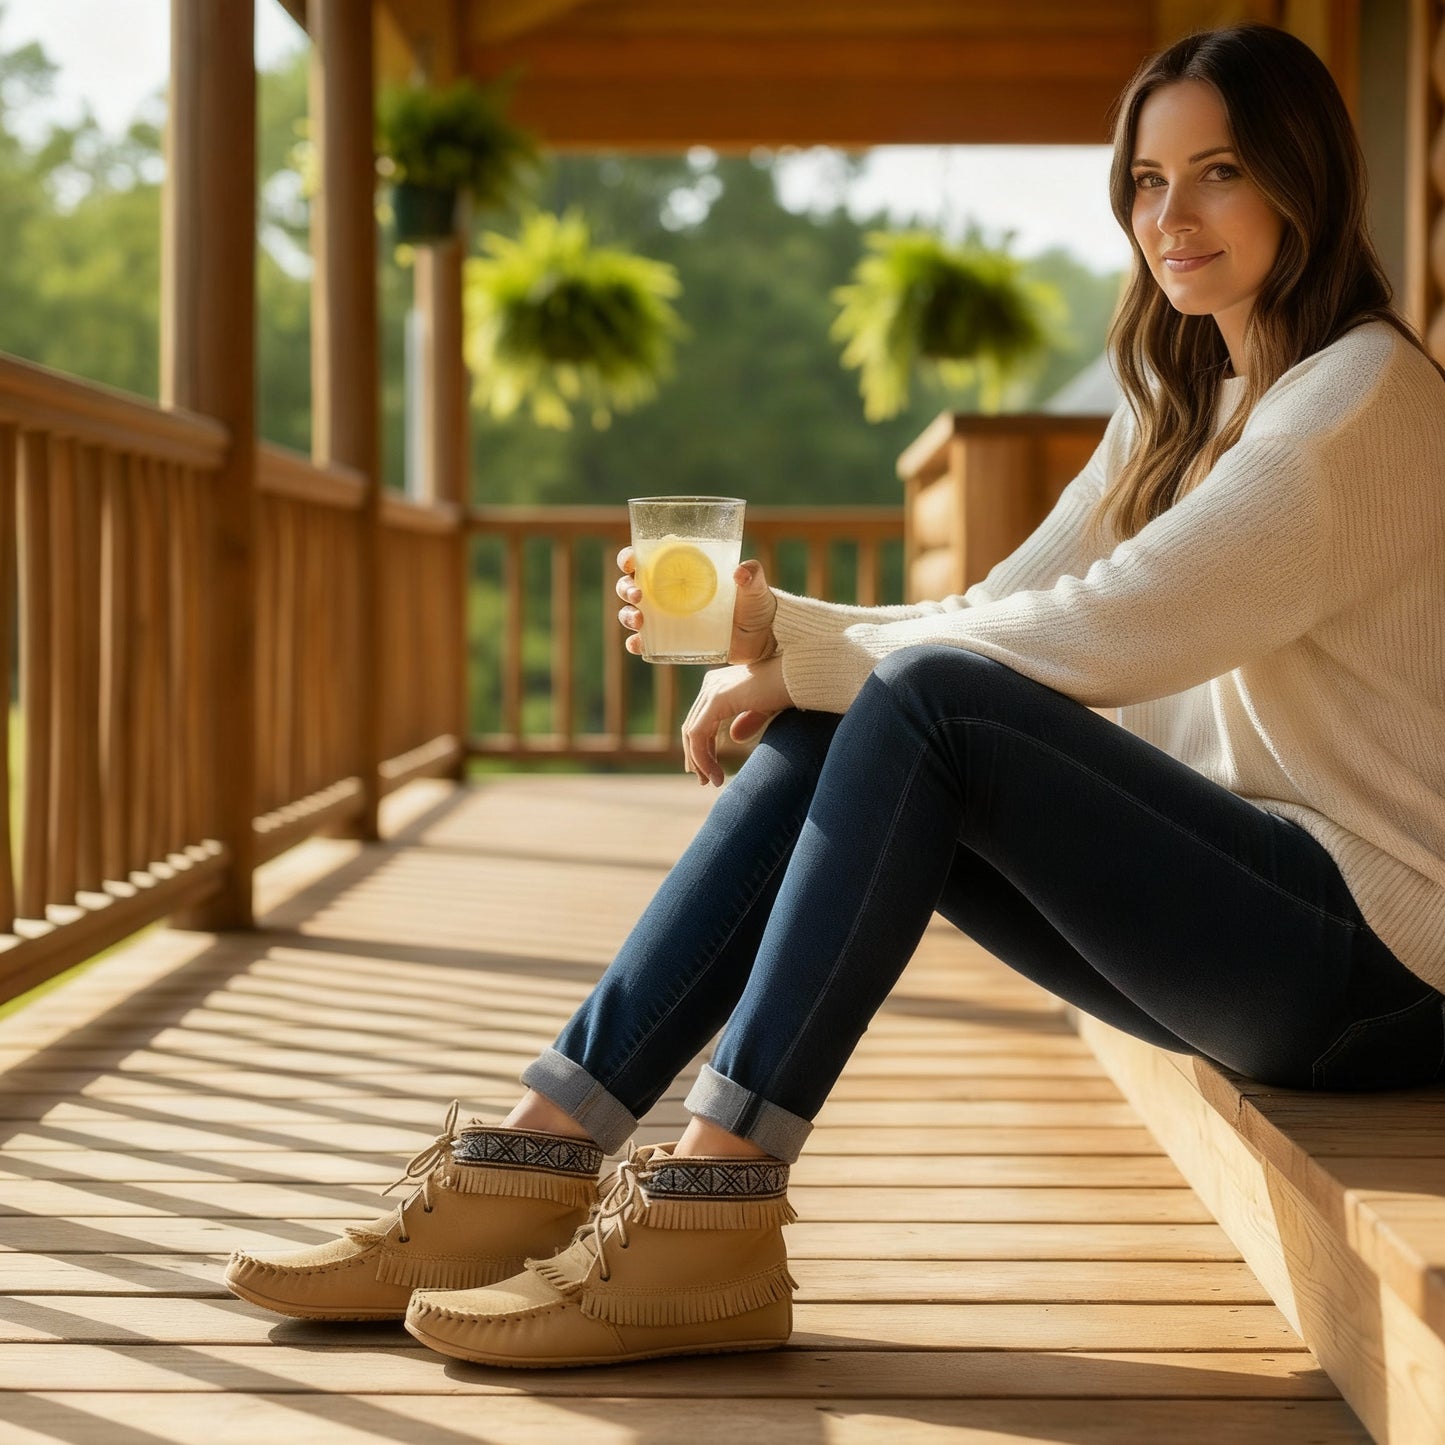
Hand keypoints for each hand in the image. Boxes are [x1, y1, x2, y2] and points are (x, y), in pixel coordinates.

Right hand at [616, 547, 778, 662]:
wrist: (761, 638)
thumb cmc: (754, 604)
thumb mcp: (755, 586)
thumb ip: (752, 574)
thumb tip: (741, 572)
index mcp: (678, 570)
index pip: (644, 558)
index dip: (629, 557)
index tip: (630, 561)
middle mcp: (665, 592)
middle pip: (630, 585)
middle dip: (625, 588)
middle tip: (638, 595)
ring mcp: (665, 618)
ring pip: (631, 613)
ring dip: (627, 615)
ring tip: (639, 619)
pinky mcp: (669, 642)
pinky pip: (643, 643)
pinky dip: (636, 643)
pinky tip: (639, 644)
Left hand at [681, 656, 792, 786]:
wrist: (799, 677)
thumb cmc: (788, 689)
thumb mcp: (764, 709)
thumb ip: (748, 720)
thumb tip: (734, 737)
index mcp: (719, 685)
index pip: (700, 721)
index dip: (702, 748)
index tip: (709, 771)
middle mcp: (711, 684)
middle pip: (692, 726)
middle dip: (697, 757)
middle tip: (704, 780)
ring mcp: (712, 690)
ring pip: (692, 732)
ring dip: (700, 761)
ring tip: (713, 781)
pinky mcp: (717, 698)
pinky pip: (698, 734)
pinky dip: (702, 757)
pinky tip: (714, 773)